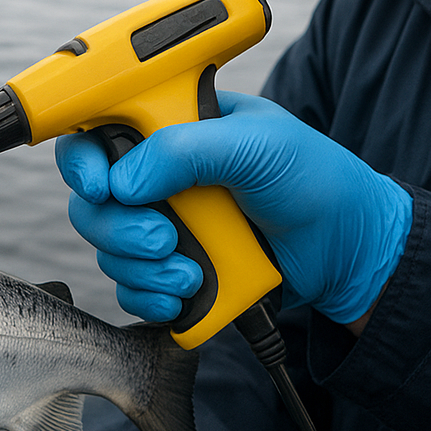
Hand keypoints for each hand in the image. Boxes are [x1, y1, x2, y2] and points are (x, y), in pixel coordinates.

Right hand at [55, 91, 412, 324]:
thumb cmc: (314, 179)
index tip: (101, 186)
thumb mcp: (258, 146)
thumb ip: (187, 150)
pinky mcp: (169, 273)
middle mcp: (154, 181)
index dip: (82, 163)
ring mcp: (160, 229)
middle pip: (92, 206)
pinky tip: (185, 295)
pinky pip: (131, 292)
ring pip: (108, 254)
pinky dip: (151, 300)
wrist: (347, 250)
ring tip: (192, 272)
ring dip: (143, 271)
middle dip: (120, 230)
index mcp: (167, 131)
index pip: (95, 137)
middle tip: (165, 237)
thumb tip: (123, 180)